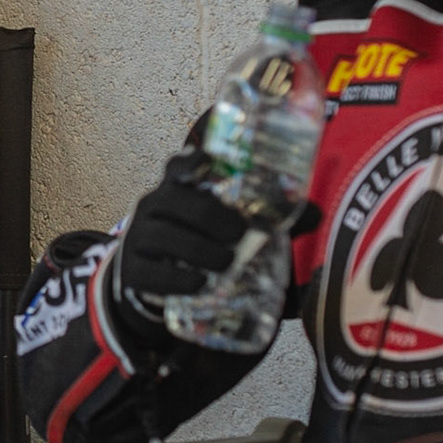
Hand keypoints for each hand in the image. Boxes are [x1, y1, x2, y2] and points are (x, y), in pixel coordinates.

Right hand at [115, 152, 250, 300]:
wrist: (154, 278)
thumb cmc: (194, 242)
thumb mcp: (215, 225)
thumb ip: (256, 219)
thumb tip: (312, 216)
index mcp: (174, 190)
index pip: (177, 167)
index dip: (190, 162)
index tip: (206, 159)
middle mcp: (151, 207)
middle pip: (174, 201)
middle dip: (210, 216)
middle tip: (238, 233)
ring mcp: (136, 237)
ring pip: (162, 236)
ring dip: (198, 249)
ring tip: (226, 261)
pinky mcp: (131, 270)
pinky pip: (150, 272)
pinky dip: (177, 279)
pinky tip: (199, 282)